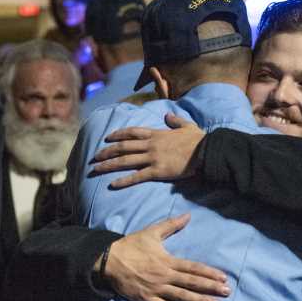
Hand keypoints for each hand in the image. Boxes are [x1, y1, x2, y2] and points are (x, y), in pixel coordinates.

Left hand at [90, 113, 205, 187]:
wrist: (206, 152)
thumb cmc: (199, 140)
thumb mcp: (187, 126)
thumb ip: (175, 121)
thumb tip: (167, 115)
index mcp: (156, 134)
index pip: (132, 132)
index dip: (118, 134)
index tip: (107, 138)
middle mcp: (151, 145)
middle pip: (123, 147)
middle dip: (106, 152)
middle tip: (94, 157)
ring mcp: (152, 158)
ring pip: (125, 161)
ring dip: (108, 165)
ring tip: (96, 169)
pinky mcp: (157, 171)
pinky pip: (136, 176)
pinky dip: (123, 181)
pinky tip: (113, 184)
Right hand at [101, 214, 229, 300]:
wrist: (109, 261)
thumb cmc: (131, 246)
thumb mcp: (151, 233)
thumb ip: (171, 225)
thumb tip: (188, 216)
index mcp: (168, 260)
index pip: (193, 268)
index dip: (209, 273)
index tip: (223, 277)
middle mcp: (165, 275)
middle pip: (191, 282)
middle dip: (210, 287)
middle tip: (227, 292)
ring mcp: (156, 288)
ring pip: (182, 296)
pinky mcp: (147, 298)